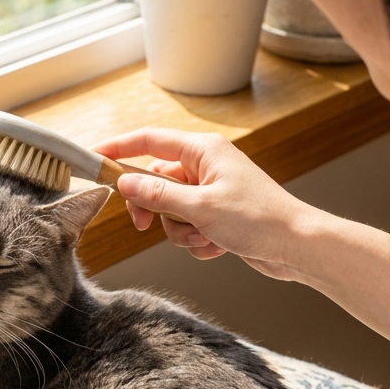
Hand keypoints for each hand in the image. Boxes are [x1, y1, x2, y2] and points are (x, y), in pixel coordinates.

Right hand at [95, 128, 311, 279]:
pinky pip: (187, 227)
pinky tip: (218, 246)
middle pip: (154, 181)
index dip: (117, 148)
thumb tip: (124, 182)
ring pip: (170, 210)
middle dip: (153, 209)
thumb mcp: (200, 207)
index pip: (148, 141)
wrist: (296, 247)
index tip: (92, 158)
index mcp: (202, 150)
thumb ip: (157, 194)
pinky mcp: (217, 215)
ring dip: (181, 231)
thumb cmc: (259, 219)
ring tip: (205, 237)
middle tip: (145, 226)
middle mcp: (205, 166)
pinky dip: (197, 241)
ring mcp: (210, 191)